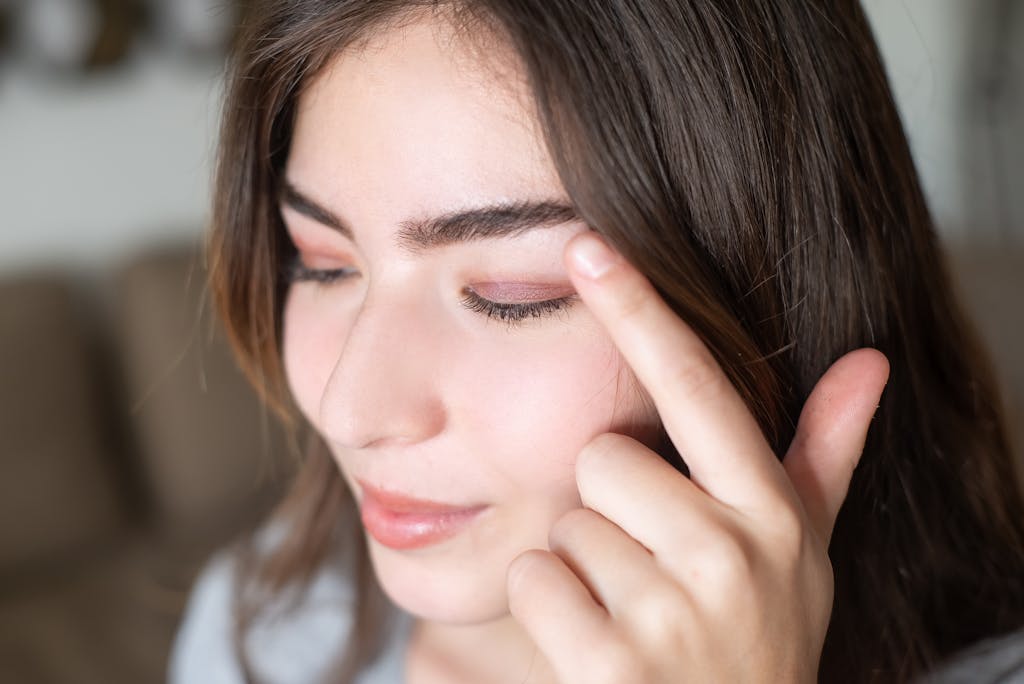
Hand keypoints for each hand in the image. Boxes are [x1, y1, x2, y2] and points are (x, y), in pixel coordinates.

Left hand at [506, 232, 888, 682]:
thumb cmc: (758, 634)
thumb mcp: (801, 551)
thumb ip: (825, 455)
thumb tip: (870, 362)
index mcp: (769, 511)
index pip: (696, 384)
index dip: (639, 309)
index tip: (589, 247)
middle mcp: (729, 553)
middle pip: (600, 456)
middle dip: (609, 506)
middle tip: (648, 562)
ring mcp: (673, 613)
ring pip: (562, 523)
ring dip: (581, 564)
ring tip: (631, 609)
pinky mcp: (612, 663)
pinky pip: (533, 579)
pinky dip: (550, 607)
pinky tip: (597, 644)